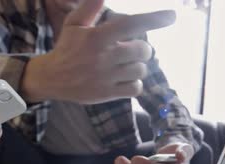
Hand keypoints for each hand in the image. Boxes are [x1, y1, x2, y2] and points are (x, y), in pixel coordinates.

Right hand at [22, 0, 175, 103]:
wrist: (52, 78)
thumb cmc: (68, 47)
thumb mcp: (75, 23)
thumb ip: (91, 7)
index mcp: (97, 37)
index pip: (131, 25)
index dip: (153, 19)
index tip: (172, 15)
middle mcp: (103, 57)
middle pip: (143, 50)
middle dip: (142, 49)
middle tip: (130, 49)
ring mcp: (106, 77)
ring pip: (140, 69)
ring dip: (137, 66)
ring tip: (123, 65)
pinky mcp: (108, 94)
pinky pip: (136, 88)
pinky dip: (134, 83)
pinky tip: (124, 79)